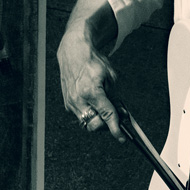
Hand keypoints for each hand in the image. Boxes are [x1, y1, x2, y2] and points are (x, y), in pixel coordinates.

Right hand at [57, 26, 124, 141]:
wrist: (73, 52)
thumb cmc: (92, 62)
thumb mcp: (111, 77)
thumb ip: (116, 98)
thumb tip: (122, 114)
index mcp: (91, 91)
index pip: (106, 116)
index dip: (116, 129)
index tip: (122, 137)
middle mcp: (78, 99)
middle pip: (94, 125)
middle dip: (106, 125)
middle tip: (116, 118)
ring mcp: (70, 102)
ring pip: (87, 123)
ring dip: (98, 120)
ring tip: (106, 108)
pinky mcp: (67, 103)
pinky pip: (81, 116)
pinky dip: (90, 114)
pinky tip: (95, 104)